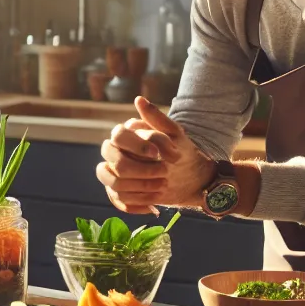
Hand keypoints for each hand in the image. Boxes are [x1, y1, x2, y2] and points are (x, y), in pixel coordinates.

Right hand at [95, 97, 216, 214]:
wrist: (190, 176)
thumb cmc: (181, 151)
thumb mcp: (175, 134)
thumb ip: (157, 119)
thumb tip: (139, 100)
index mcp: (126, 135)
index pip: (118, 136)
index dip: (136, 146)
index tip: (157, 154)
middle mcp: (116, 153)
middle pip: (116, 162)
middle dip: (141, 170)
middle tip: (164, 172)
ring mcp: (115, 174)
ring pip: (114, 183)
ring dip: (141, 187)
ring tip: (162, 187)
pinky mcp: (120, 192)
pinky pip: (118, 201)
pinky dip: (136, 204)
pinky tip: (154, 205)